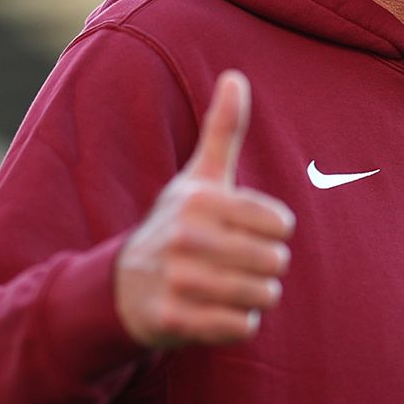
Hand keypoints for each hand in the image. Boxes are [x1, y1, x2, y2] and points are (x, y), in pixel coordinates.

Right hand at [113, 70, 294, 347]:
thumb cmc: (178, 223)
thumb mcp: (199, 176)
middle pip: (275, 262)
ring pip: (261, 296)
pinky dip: (238, 324)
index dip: (273, 232)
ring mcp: (176, 279)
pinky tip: (216, 311)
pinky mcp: (172, 319)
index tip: (247, 231)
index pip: (279, 224)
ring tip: (231, 287)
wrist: (124, 284)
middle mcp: (184, 237)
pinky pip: (240, 328)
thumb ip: (223, 129)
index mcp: (200, 200)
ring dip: (255, 297)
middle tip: (238, 264)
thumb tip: (236, 75)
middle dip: (266, 268)